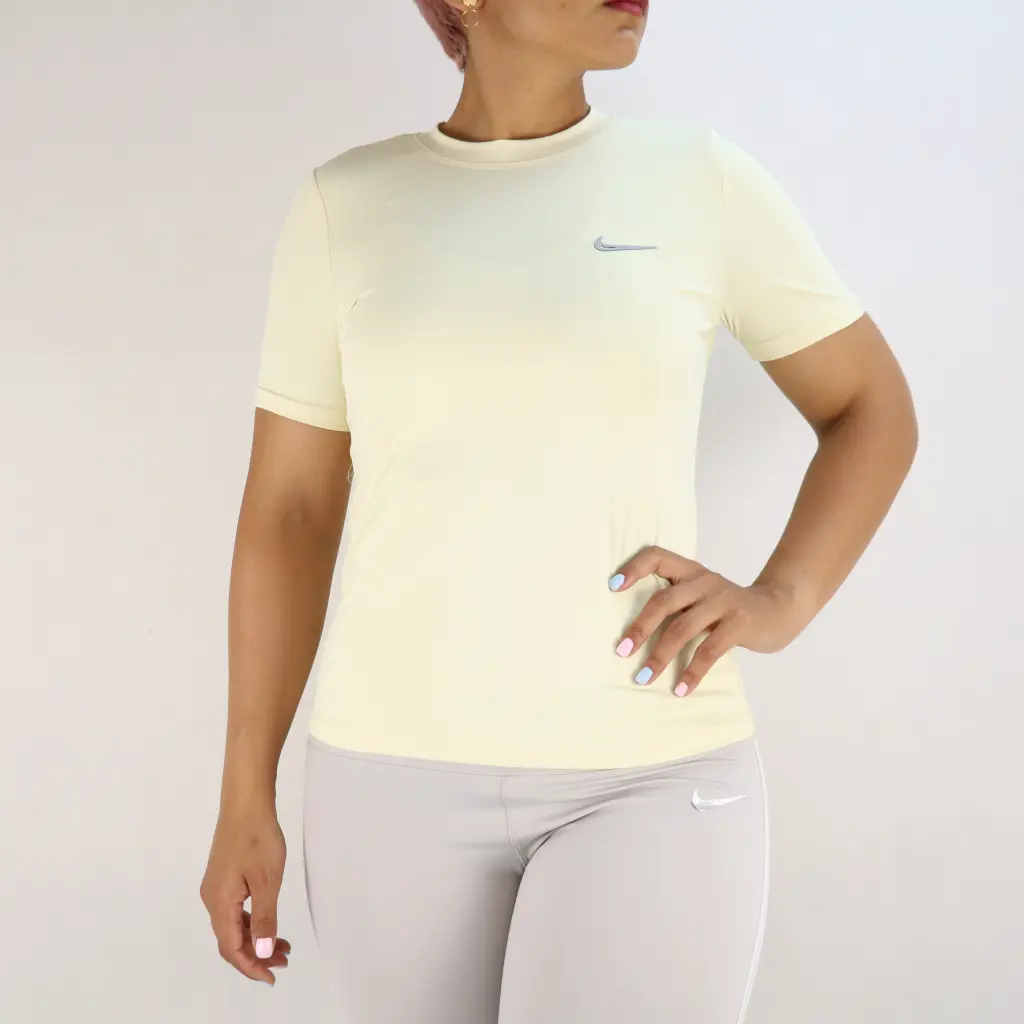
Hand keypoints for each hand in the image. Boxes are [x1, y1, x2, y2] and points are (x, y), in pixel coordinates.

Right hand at [200, 809, 289, 985]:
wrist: (246, 802)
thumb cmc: (258, 838)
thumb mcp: (268, 881)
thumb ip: (264, 919)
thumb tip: (260, 954)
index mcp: (219, 903)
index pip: (231, 948)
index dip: (250, 967)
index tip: (272, 976)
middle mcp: (212, 899)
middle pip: (230, 940)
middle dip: (255, 956)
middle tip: (284, 961)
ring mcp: (216, 887)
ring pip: (233, 925)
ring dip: (255, 939)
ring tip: (282, 946)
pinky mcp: (223, 876)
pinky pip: (235, 910)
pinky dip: (252, 921)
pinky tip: (267, 921)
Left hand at [608, 545, 806, 695]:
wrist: (779, 608)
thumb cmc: (728, 607)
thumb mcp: (701, 596)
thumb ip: (676, 603)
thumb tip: (632, 634)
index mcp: (690, 571)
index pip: (656, 556)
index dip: (633, 568)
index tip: (612, 587)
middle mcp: (704, 581)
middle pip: (664, 601)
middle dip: (640, 628)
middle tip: (621, 651)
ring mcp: (723, 601)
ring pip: (683, 628)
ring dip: (660, 656)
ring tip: (643, 678)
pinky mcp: (739, 623)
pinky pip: (709, 650)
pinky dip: (692, 672)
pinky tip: (680, 689)